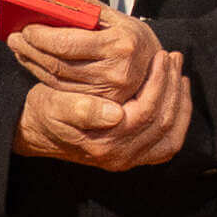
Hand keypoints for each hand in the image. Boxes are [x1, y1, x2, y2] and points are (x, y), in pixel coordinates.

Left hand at [7, 0, 161, 100]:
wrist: (153, 68)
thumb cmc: (132, 38)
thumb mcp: (114, 15)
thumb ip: (83, 3)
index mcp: (120, 44)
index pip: (69, 43)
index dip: (41, 36)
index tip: (25, 26)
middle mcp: (116, 72)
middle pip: (59, 64)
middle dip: (31, 49)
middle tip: (14, 36)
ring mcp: (108, 93)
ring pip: (57, 79)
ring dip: (32, 62)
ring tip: (18, 47)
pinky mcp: (99, 104)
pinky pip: (63, 90)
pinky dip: (42, 75)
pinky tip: (33, 61)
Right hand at [15, 48, 190, 168]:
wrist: (36, 131)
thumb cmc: (45, 111)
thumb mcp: (53, 104)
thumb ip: (81, 109)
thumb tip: (115, 114)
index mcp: (105, 144)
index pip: (147, 112)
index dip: (158, 82)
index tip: (160, 56)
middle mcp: (121, 157)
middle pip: (164, 123)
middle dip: (172, 87)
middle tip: (173, 57)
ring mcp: (130, 160)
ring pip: (172, 135)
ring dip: (180, 102)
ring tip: (178, 72)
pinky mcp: (135, 156)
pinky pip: (168, 144)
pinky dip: (179, 119)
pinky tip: (177, 95)